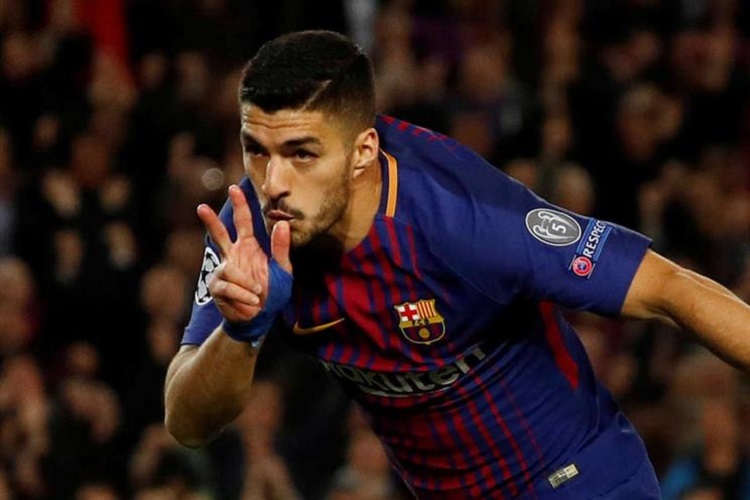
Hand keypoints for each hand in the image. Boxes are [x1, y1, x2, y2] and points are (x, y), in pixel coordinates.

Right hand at [197, 184, 291, 324]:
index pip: (243, 222)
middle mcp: (233, 255)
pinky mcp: (216, 287)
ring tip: (258, 293)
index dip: (240, 205)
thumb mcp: (284, 270)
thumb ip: (281, 248)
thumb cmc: (273, 292)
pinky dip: (242, 295)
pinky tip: (250, 302)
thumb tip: (282, 223)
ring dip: (246, 283)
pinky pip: (227, 287)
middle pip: (219, 234)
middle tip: (201, 207)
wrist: (261, 318)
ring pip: (228, 270)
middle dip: (210, 221)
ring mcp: (223, 271)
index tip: (234, 188)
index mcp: (249, 247)